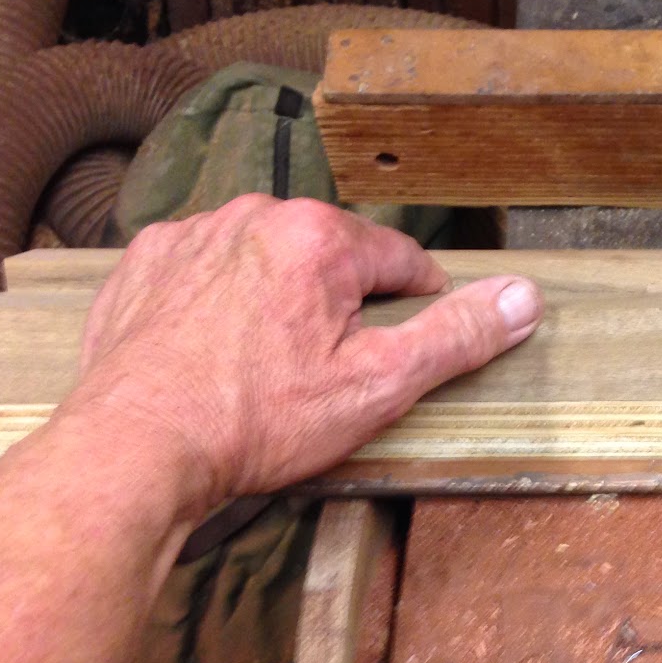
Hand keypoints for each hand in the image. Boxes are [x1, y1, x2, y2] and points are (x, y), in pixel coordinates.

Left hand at [67, 194, 541, 513]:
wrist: (136, 448)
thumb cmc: (258, 421)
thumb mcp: (378, 386)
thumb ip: (455, 336)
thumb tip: (524, 297)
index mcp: (319, 237)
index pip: (402, 262)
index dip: (411, 313)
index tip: (391, 357)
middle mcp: (253, 214)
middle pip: (332, 257)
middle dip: (339, 307)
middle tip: (322, 374)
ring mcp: (191, 234)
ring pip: (268, 260)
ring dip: (280, 300)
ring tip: (266, 368)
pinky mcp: (144, 263)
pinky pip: (206, 270)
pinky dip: (220, 303)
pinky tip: (217, 354)